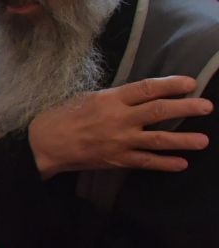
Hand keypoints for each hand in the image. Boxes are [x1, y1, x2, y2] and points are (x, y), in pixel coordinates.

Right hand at [27, 75, 210, 176]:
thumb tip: (141, 96)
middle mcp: (118, 119)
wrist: (44, 144)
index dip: (171, 84)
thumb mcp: (88, 98)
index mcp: (110, 99)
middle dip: (186, 108)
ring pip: (158, 139)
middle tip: (207, 106)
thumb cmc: (63, 116)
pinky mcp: (117, 159)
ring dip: (183, 140)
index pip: (147, 89)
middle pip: (159, 111)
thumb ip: (115, 98)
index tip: (191, 83)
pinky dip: (165, 163)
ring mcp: (119, 141)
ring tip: (203, 140)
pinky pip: (146, 162)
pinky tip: (182, 164)